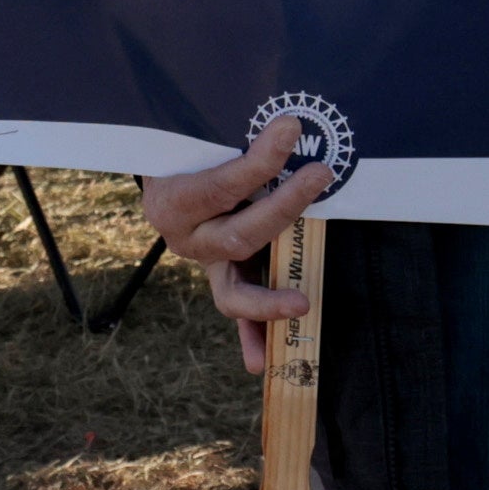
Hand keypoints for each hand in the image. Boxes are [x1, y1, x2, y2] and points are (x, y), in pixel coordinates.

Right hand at [140, 131, 346, 381]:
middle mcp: (186, 238)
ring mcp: (206, 264)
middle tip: (319, 176)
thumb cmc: (194, 149)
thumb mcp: (206, 140)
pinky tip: (261, 363)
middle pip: (237, 235)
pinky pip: (239, 310)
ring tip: (301, 305)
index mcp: (174, 200)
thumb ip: (239, 143)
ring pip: (233, 291)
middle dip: (282, 208)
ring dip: (267, 303)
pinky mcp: (224, 278)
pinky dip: (253, 336)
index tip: (289, 129)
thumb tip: (289, 126)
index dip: (257, 162)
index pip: (221, 185)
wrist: (169, 169)